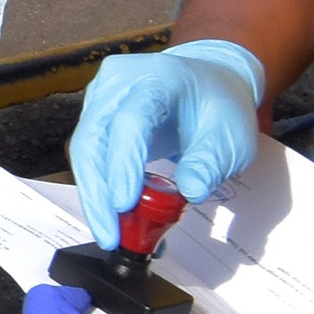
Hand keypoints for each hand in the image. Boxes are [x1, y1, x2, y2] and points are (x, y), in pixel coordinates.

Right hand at [69, 39, 264, 245]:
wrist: (208, 84)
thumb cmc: (218, 106)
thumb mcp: (229, 136)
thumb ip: (210, 162)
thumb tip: (191, 191)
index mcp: (159, 78)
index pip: (131, 120)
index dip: (123, 164)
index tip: (123, 204)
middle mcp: (120, 82)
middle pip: (92, 138)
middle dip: (97, 193)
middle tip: (110, 235)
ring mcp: (102, 97)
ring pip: (84, 151)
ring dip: (94, 195)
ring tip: (112, 232)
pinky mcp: (95, 115)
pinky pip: (88, 156)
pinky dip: (98, 188)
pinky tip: (112, 216)